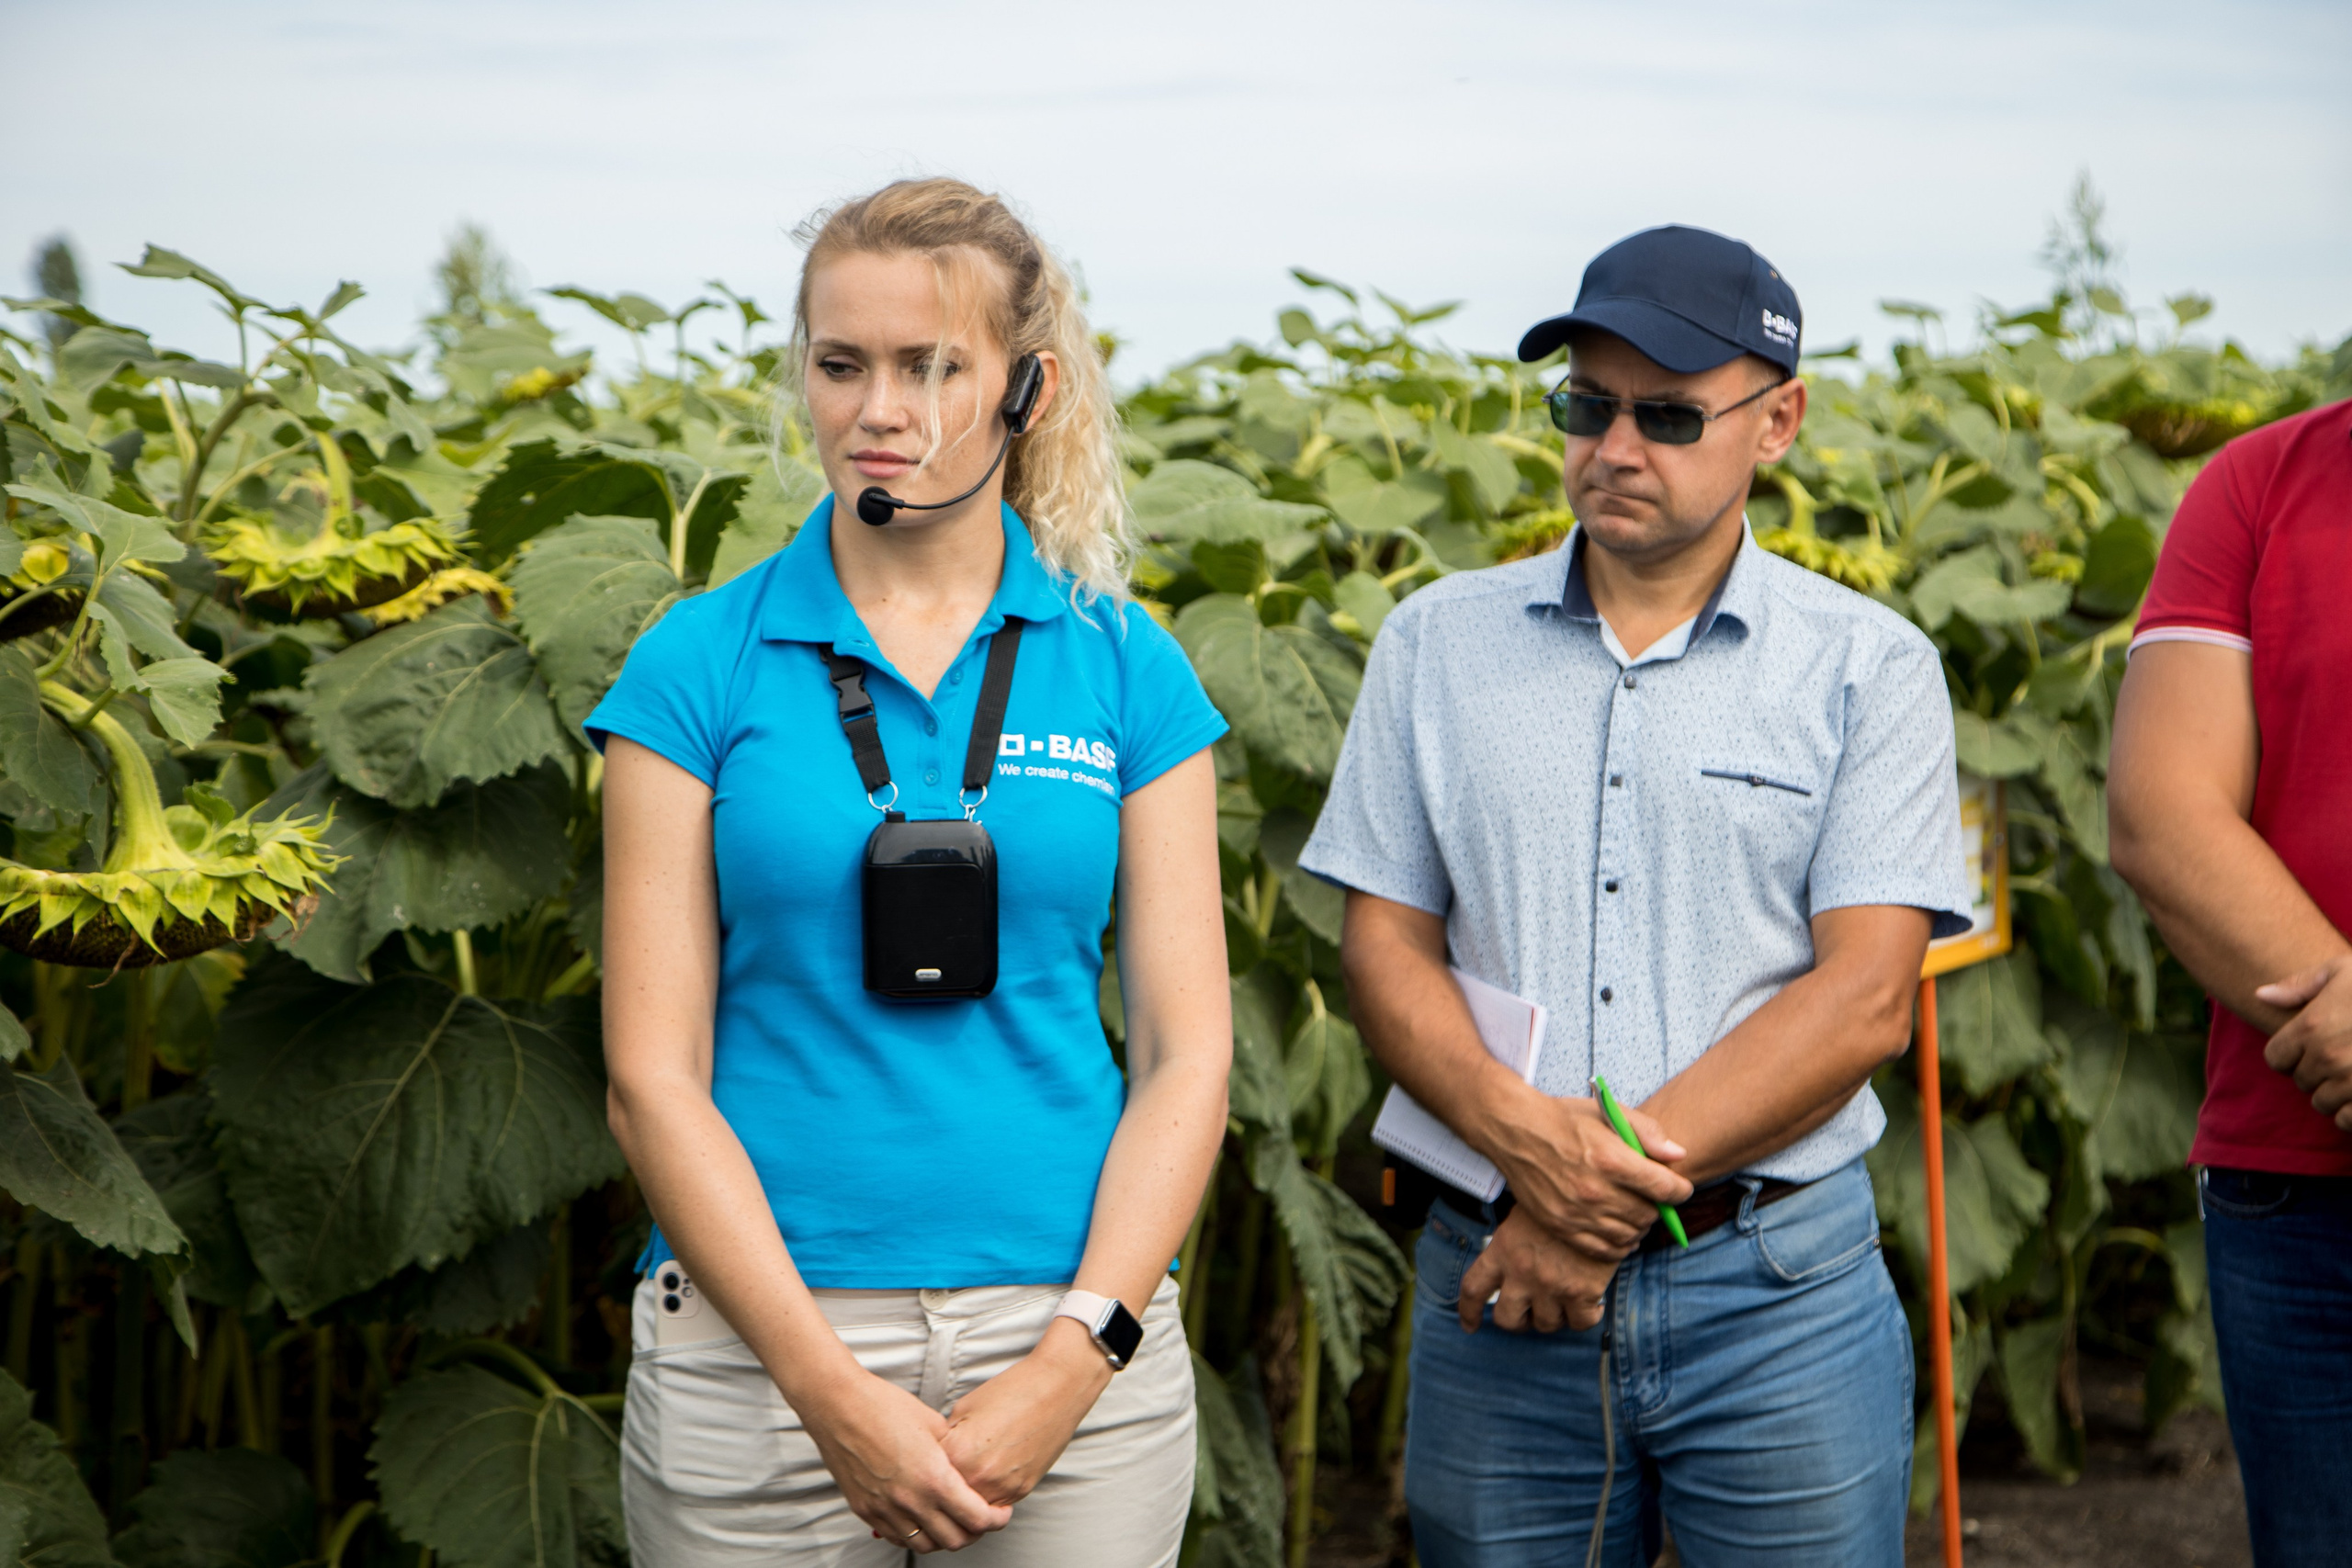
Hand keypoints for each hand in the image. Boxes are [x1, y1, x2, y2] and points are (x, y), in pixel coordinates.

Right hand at [797, 1366, 1011, 1552]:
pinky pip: (896, 1537)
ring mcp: (885, 1510)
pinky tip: (920, 1518)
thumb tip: (968, 1464)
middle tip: (980, 1517)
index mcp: (933, 1478)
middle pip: (954, 1540)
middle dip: (975, 1532)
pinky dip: (914, 1534)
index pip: (976, 1519)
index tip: (1000, 1511)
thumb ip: (954, 1451)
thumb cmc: (883, 1406)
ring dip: (944, 1538)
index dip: (996, 1519)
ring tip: (950, 1519)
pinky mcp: (865, 1510)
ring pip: (924, 1545)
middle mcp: (910, 1501)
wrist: (838, 1405)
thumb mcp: (933, 1423)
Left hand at [941, 1320, 1112, 1506]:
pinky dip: (986, 1495)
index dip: (923, 1466)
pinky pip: (994, 1504)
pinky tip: (985, 1475)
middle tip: (939, 1476)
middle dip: (941, 1487)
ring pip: (970, 1509)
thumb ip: (946, 1438)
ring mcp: (1003, 1487)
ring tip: (962, 1477)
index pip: (927, 1475)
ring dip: (963, 1497)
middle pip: (947, 1497)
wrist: (1057, 1388)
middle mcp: (979, 1476)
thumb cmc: (1012, 1390)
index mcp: (959, 1452)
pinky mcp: (1021, 1490)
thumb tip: (934, 1457)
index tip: (922, 1463)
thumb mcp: (964, 1408)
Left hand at [1458, 1208, 1620, 1333]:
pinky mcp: (1581, 1292)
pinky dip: (1586, 1317)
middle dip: (1518, 1322)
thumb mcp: (1521, 1216)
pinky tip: (1591, 1302)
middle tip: (1530, 1314)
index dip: (1469, 1312)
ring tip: (1565, 1300)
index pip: (1473, 1288)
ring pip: (1545, 1324)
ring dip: (1554, 1317)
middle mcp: (1521, 1272)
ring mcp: (1550, 1285)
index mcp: (1502, 1250)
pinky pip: (1579, 1323)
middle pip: (1506, 1318)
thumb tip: (1507, 1262)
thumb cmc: (1559, 1200)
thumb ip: (1510, 1244)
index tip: (1470, 1325)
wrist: (1595, 1197)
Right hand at [1486, 1091, 1691, 1255]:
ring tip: (1637, 1213)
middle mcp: (1595, 1191)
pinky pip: (1602, 1250)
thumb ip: (1647, 1132)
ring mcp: (1577, 1213)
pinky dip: (1619, 1246)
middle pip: (1649, 1214)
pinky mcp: (1561, 1226)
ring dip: (1640, 1226)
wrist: (1514, 1130)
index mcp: (1610, 1159)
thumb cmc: (1563, 1119)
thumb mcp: (1609, 1112)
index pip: (1664, 1188)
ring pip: (1629, 1235)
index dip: (1680, 1189)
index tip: (1679, 1187)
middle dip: (1658, 1207)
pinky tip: (1620, 1233)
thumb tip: (1678, 1155)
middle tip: (1654, 1197)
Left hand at [2258, 956, 2351, 1130]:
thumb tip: (2261, 995)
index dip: (2290, 1053)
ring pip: (2323, 1103)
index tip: (2309, 1046)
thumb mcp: (2344, 970)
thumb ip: (2301, 985)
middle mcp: (2329, 1058)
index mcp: (2313, 1026)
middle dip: (2316, 1072)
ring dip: (2335, 1092)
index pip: (2276, 1058)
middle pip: (2302, 1081)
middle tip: (2343, 1055)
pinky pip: (2348, 1120)